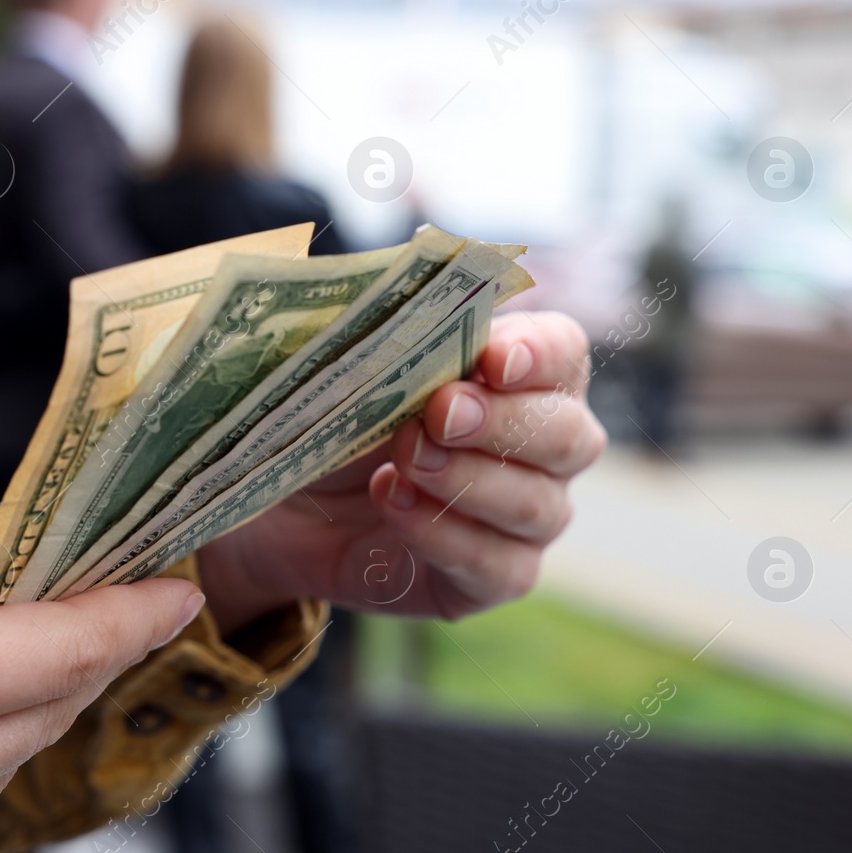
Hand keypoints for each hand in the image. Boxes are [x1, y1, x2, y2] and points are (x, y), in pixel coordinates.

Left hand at [198, 311, 603, 630]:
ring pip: (539, 507)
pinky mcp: (492, 577)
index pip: (565, 353)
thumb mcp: (347, 359)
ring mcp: (526, 517)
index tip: (492, 358)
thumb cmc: (332, 413)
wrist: (283, 502)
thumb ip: (385, 322)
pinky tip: (394, 502)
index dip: (539, 354)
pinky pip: (499, 566)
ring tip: (404, 460)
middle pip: (568, 435)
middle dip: (503, 421)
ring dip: (469, 480)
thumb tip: (406, 276)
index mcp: (523, 372)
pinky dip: (446, 535)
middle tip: (439, 412)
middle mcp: (544, 446)